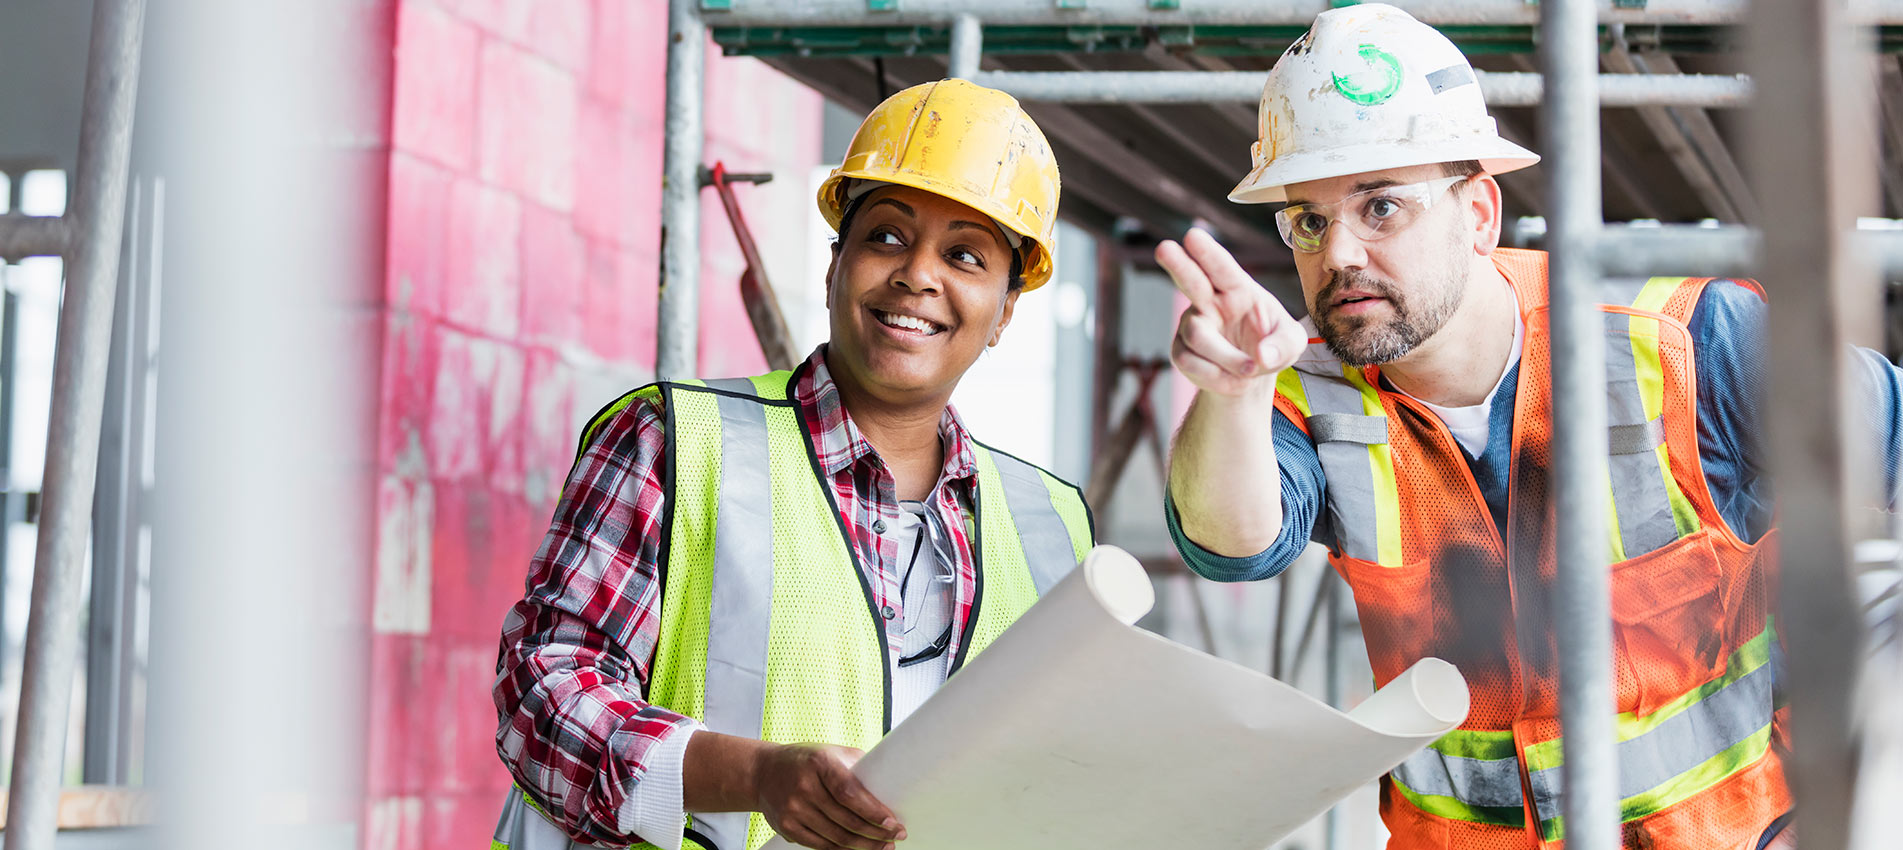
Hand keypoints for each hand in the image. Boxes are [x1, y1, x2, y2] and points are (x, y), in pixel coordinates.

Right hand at [753, 743, 904, 849]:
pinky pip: (820, 845)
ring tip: (882, 846)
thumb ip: (857, 766)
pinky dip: (841, 849)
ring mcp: (792, 809)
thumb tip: (889, 785)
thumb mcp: (831, 752)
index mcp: (819, 763)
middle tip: (895, 837)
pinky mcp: (786, 827)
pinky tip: (856, 848)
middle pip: (845, 820)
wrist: (763, 772)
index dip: (873, 811)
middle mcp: (803, 786)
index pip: (850, 793)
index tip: (892, 823)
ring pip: (835, 837)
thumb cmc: (806, 761)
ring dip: (862, 845)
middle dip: (875, 833)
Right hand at [1157, 228, 1307, 395]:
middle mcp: (1209, 301)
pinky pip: (1191, 363)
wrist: (1249, 376)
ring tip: (1250, 371)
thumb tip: (1261, 357)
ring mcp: (1192, 325)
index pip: (1222, 267)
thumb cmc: (1271, 346)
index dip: (1207, 252)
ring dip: (1226, 358)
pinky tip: (1232, 381)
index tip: (1193, 236)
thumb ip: (1284, 346)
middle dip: (1178, 264)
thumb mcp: (1292, 343)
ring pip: (1198, 335)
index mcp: (1237, 288)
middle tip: (1164, 247)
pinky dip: (1217, 377)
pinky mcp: (1181, 352)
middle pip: (1190, 280)